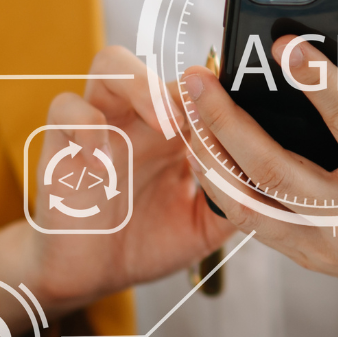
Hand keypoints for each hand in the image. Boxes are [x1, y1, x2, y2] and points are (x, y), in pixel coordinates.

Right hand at [0, 47, 233, 336]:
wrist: (91, 275)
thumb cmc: (148, 242)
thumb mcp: (205, 224)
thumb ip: (236, 198)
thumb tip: (275, 182)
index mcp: (175, 132)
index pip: (197, 87)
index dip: (217, 94)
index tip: (238, 118)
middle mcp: (138, 119)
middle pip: (158, 61)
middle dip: (184, 86)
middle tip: (201, 123)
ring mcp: (100, 125)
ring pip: (111, 64)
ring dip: (142, 87)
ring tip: (165, 128)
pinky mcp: (62, 142)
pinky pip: (65, 106)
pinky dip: (86, 124)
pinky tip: (105, 162)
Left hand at [182, 37, 337, 336]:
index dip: (316, 79)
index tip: (286, 45)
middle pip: (274, 169)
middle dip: (228, 121)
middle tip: (197, 79)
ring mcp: (325, 246)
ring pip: (250, 203)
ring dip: (211, 158)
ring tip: (186, 115)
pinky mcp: (309, 257)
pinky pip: (253, 224)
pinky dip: (223, 189)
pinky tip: (205, 155)